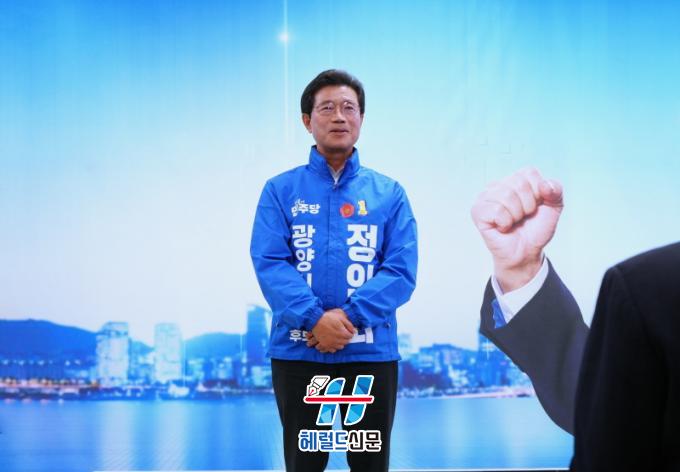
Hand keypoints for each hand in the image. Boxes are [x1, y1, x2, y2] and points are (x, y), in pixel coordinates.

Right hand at [309, 309, 354, 352]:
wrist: (315, 320)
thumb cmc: (328, 317)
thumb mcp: (340, 317)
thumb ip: (348, 324)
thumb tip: (354, 330)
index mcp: (342, 333)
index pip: (350, 336)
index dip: (350, 333)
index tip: (348, 331)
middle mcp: (337, 339)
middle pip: (345, 342)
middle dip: (346, 338)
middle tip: (343, 334)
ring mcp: (330, 343)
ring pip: (340, 347)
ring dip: (340, 343)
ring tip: (338, 338)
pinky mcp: (324, 345)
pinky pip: (331, 350)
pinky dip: (333, 348)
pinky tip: (333, 343)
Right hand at [471, 167, 562, 291]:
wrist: (526, 252)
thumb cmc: (535, 229)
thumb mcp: (554, 208)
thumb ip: (556, 191)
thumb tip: (544, 184)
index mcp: (515, 179)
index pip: (529, 172)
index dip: (538, 192)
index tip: (535, 207)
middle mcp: (498, 185)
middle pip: (519, 184)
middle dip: (528, 205)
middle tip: (523, 217)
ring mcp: (485, 197)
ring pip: (507, 196)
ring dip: (516, 215)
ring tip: (513, 222)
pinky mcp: (477, 211)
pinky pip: (497, 210)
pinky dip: (505, 222)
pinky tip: (503, 227)